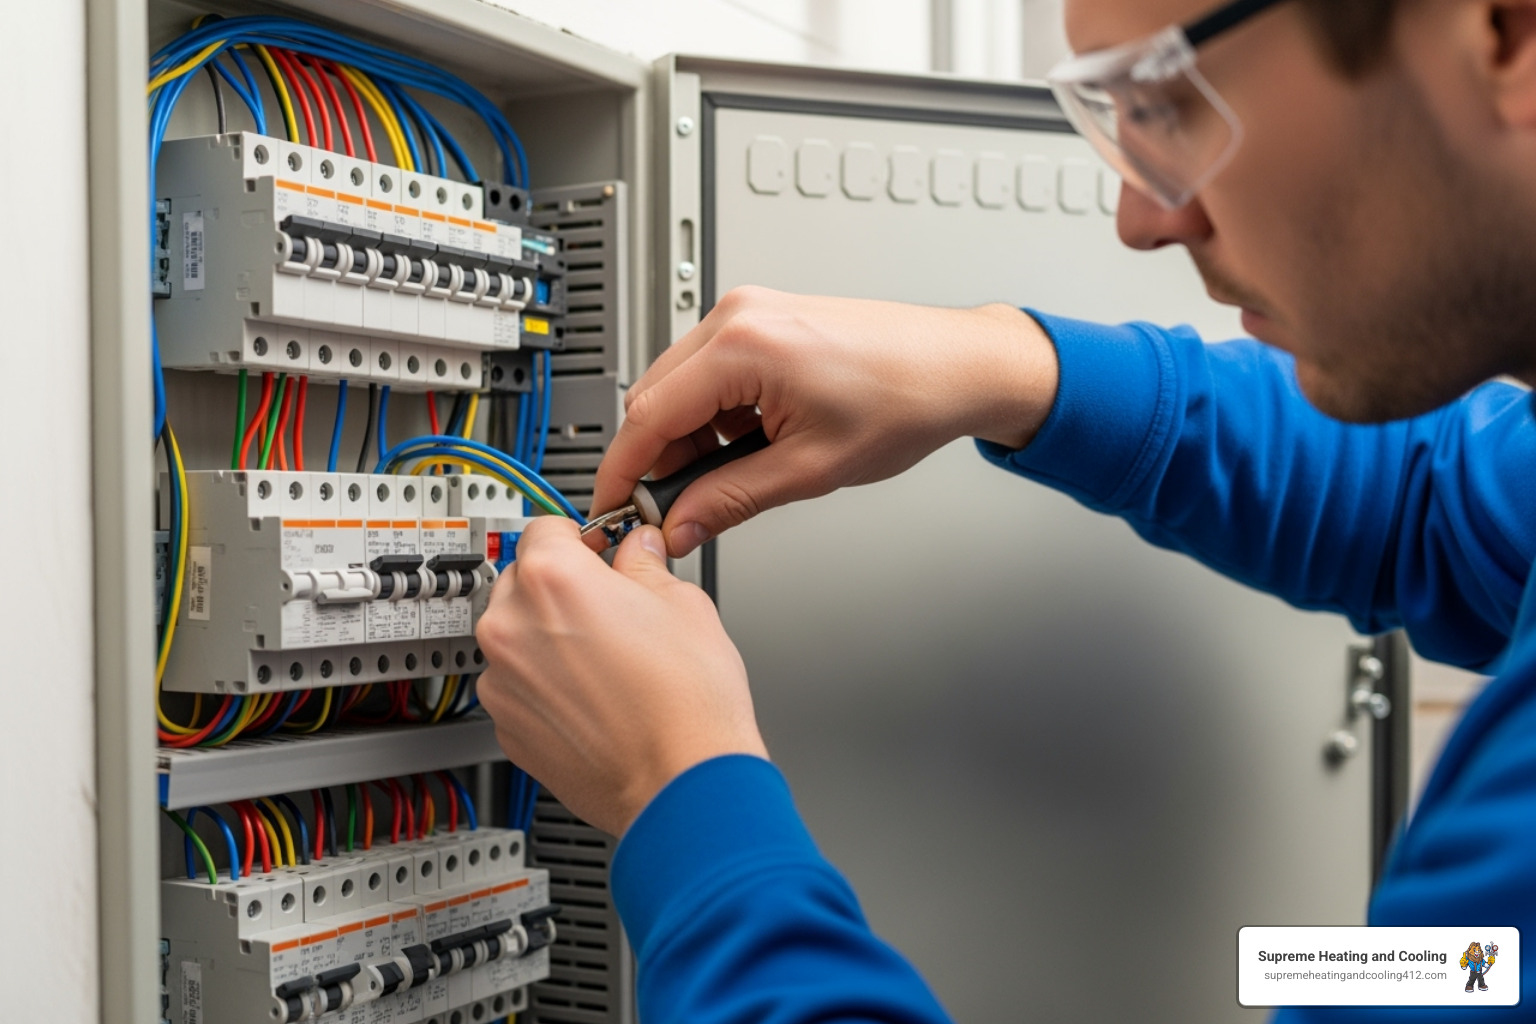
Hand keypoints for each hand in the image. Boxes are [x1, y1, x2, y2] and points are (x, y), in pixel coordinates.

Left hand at [475, 519, 767, 835]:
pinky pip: (518, 686)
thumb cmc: (687, 702)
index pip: (545, 527)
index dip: (579, 538)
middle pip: (522, 580)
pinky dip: (545, 685)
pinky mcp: (507, 727)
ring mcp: (503, 682)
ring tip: (606, 660)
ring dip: (548, 638)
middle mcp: (512, 627)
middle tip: (608, 607)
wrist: (682, 783)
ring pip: (516, 637)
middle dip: (560, 587)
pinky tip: (595, 696)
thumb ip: (645, 566)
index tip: (597, 551)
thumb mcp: (683, 603)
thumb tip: (639, 553)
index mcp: (552, 578)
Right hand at [594, 287, 1058, 556]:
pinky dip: (715, 417)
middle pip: (654, 397)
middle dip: (659, 458)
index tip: (614, 507)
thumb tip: (682, 526)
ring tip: (737, 476)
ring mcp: (749, 313)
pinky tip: (750, 445)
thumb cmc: (907, 398)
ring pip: (680, 387)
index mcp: (743, 344)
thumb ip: (732, 501)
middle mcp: (738, 316)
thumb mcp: (810, 469)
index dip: (624, 471)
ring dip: (690, 438)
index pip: (647, 414)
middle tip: (679, 509)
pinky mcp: (763, 321)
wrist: (958, 365)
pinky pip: (710, 374)